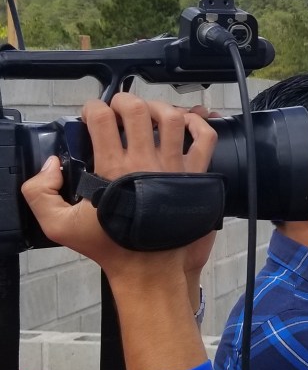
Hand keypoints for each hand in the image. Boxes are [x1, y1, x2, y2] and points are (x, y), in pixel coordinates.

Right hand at [21, 95, 216, 281]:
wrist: (149, 268)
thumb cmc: (109, 246)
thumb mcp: (58, 224)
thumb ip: (39, 191)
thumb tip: (51, 163)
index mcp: (112, 168)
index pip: (101, 118)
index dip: (92, 108)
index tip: (92, 115)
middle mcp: (145, 162)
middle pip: (137, 110)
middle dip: (125, 100)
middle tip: (119, 108)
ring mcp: (174, 168)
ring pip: (172, 118)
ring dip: (159, 107)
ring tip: (150, 113)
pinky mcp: (197, 176)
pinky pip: (206, 140)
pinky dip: (199, 125)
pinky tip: (186, 124)